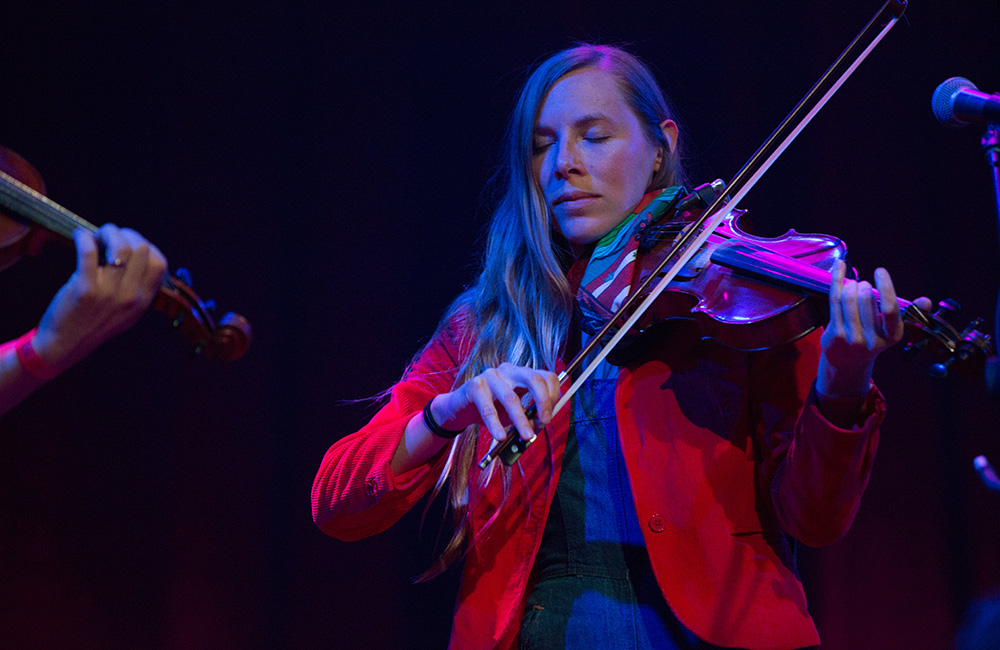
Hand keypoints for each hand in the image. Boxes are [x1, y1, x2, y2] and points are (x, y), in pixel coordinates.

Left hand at [31, 224, 167, 371]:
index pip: (159, 263)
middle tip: (109, 235)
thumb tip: (135, 251)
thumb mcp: (128, 312)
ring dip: (106, 232)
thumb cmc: (94, 324)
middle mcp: (131, 298)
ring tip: (94, 236)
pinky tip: (79, 236)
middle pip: (141, 248)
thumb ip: (137, 288)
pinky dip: (84, 237)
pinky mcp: (84, 290)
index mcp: (143, 301)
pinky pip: (89, 252)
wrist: (66, 345)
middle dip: (125, 233)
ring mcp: (109, 294)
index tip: (130, 243)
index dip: (146, 245)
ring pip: (120, 246)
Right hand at [431, 362, 560, 441]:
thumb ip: (528, 414)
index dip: (552, 395)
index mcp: (522, 373)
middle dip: (542, 402)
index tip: (549, 415)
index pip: (545, 377)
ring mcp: (491, 376)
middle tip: (544, 422)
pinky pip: (488, 408)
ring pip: (511, 398)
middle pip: (533, 379)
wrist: (461, 408)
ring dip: (520, 420)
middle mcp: (509, 370)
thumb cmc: (492, 409)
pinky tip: (500, 437)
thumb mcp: (514, 411)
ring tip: (526, 436)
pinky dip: (495, 425)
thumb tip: (541, 425)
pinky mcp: (474, 386)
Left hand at [817, 260, 929, 397]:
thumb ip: (909, 313)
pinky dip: (837, 279)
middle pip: (866, 299)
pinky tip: (839, 265)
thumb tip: (926, 301)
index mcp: (893, 336)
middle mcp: (873, 339)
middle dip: (864, 285)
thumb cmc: (873, 337)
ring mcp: (852, 338)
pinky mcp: (835, 334)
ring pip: (848, 298)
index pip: (891, 309)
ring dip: (851, 284)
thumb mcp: (892, 329)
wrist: (847, 362)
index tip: (880, 270)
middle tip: (863, 285)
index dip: (885, 287)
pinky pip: (834, 300)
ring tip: (853, 286)